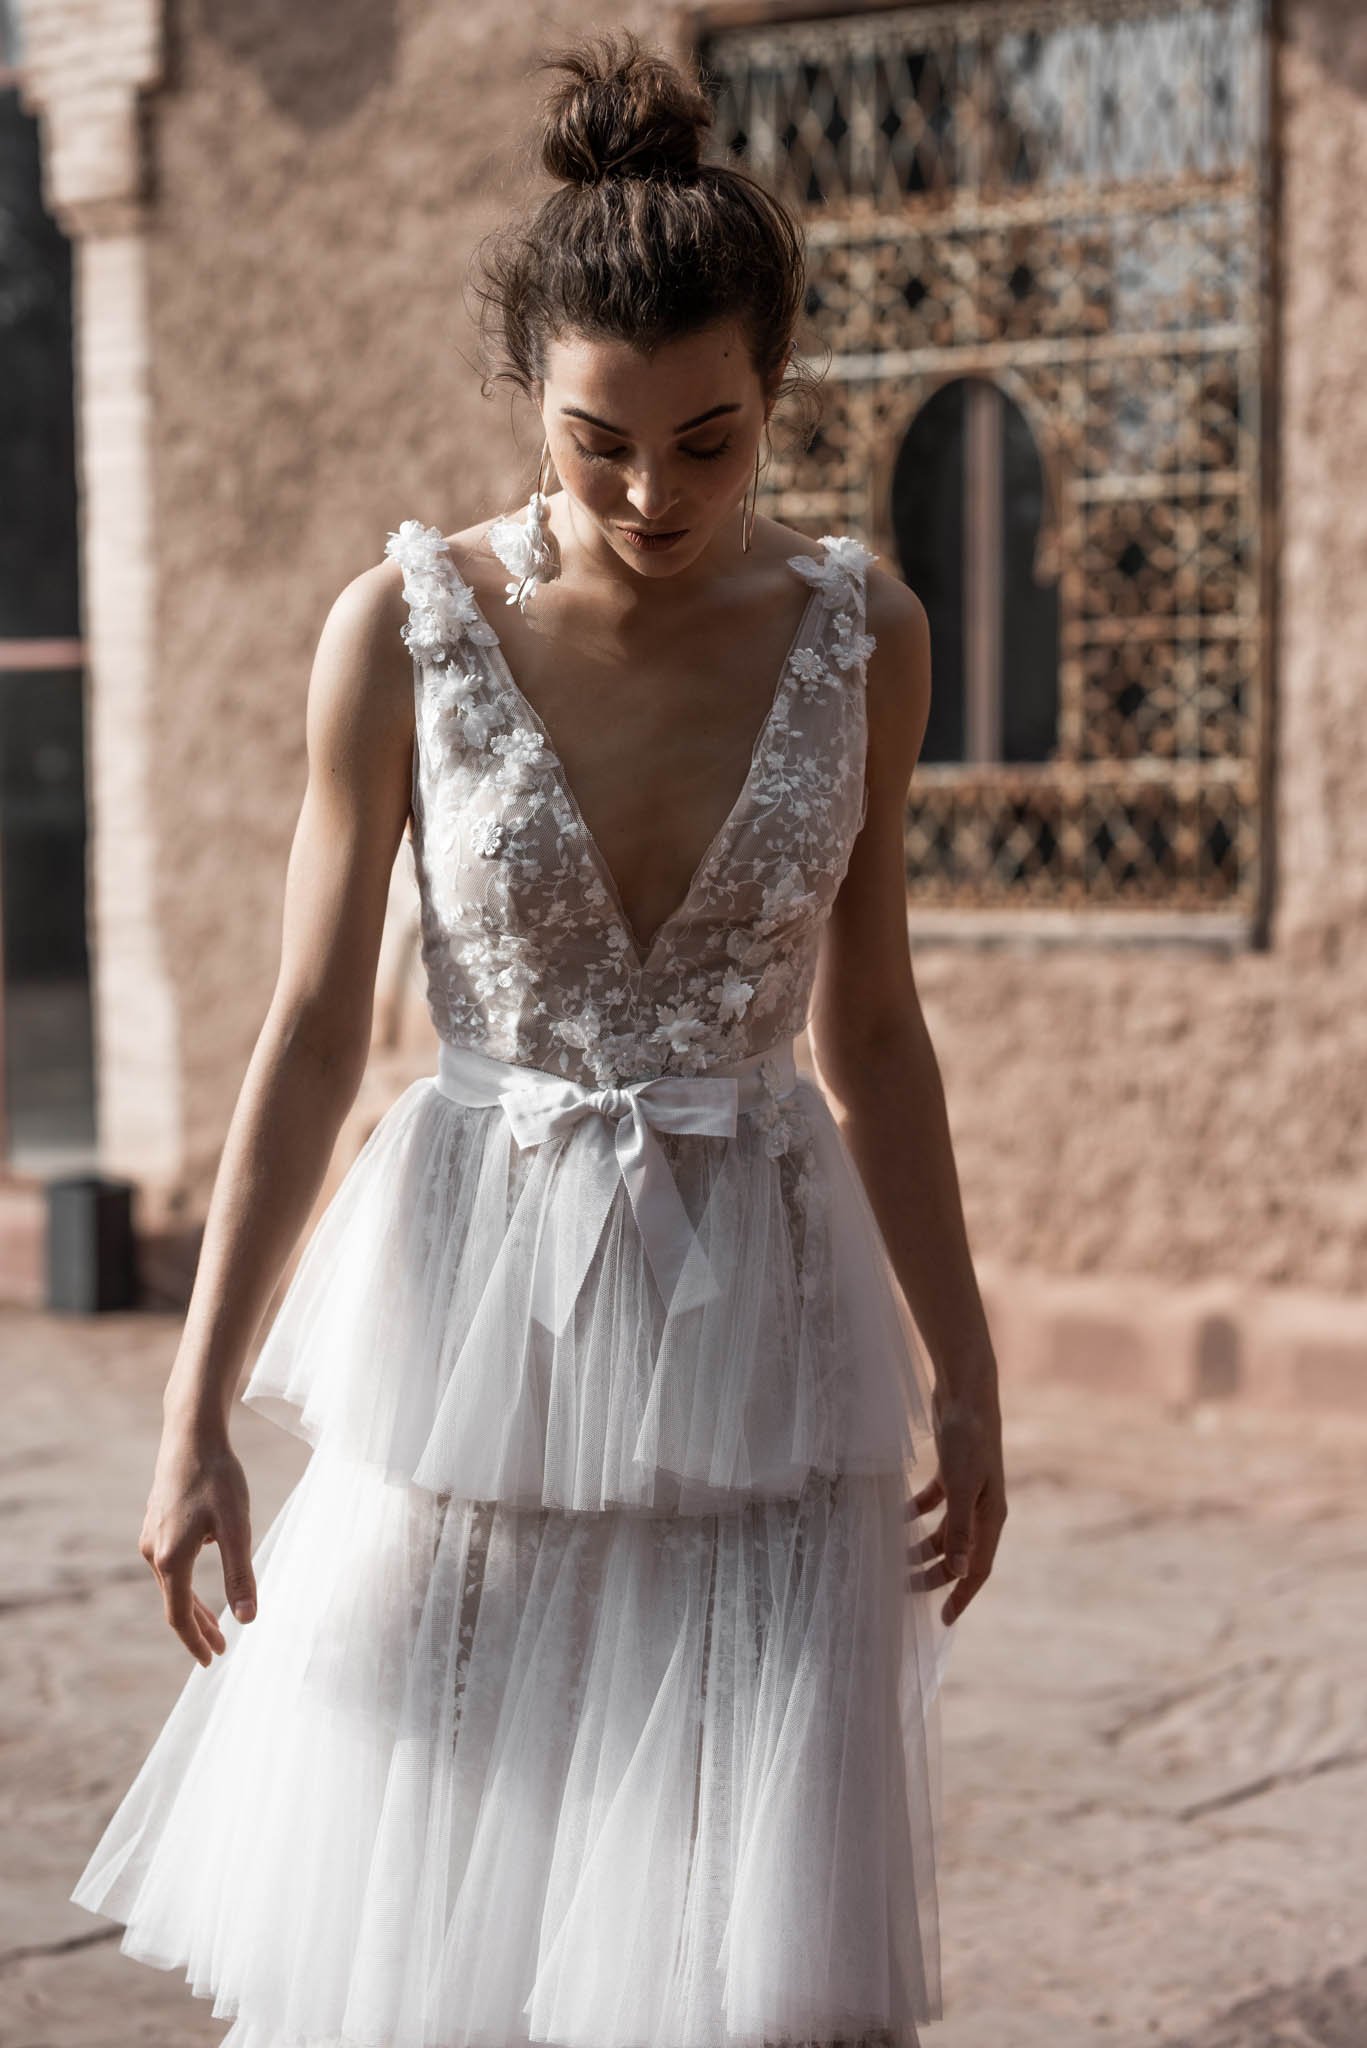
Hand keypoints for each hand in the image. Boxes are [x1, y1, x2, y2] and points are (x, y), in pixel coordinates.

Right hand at [138, 1428, 256, 1665]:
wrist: (191, 1435)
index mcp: (170, 1559)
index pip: (179, 1615)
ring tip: (215, 1621)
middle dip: (197, 1628)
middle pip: (174, 1602)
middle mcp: (152, 1551)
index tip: (212, 1661)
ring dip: (191, 1605)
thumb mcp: (237, 1529)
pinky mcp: (155, 1520)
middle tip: (220, 1648)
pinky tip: (202, 1570)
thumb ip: (240, 1575)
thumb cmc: (218, 1479)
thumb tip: (247, 1620)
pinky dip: (185, 1580)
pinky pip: (169, 1562)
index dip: (196, 1641)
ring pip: (170, 1582)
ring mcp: (150, 1535)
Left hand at [905, 1380, 1007, 1624]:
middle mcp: (982, 1509)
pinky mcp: (951, 1473)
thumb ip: (959, 1529)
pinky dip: (917, 1513)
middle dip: (934, 1574)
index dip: (962, 1595)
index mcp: (991, 1517)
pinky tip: (897, 1518)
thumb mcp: (960, 1486)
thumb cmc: (968, 1439)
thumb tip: (958, 1571)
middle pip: (958, 1554)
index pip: (977, 1568)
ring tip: (896, 1560)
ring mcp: (967, 1491)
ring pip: (945, 1532)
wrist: (966, 1393)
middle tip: (904, 1590)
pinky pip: (934, 1504)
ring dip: (923, 1546)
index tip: (944, 1619)